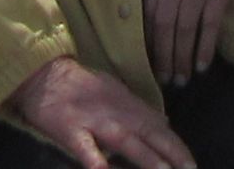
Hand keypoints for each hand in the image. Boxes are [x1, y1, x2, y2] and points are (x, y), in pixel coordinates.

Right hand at [6, 58, 191, 168]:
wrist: (42, 73)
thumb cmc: (79, 86)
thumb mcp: (114, 91)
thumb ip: (138, 109)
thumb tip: (164, 121)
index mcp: (125, 103)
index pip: (157, 125)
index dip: (175, 144)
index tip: (191, 162)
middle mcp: (114, 111)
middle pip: (148, 132)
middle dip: (171, 152)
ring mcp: (93, 120)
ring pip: (124, 141)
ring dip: (146, 157)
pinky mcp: (70, 130)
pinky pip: (85, 148)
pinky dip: (97, 161)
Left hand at [143, 0, 233, 83]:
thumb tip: (150, 28)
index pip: (148, 12)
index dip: (148, 40)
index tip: (149, 61)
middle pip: (164, 25)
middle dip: (164, 56)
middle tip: (165, 79)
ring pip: (185, 30)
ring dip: (182, 58)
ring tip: (182, 79)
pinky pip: (208, 27)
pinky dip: (204, 49)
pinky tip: (201, 66)